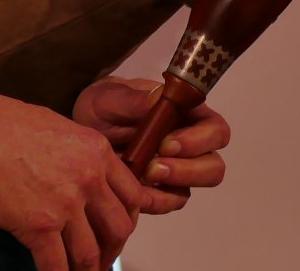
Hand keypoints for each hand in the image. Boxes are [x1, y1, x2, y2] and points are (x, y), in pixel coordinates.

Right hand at [0, 87, 142, 270]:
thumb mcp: (55, 125)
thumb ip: (78, 152)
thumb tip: (83, 173)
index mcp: (95, 151)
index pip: (132, 196)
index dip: (128, 219)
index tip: (118, 229)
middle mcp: (88, 178)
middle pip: (119, 229)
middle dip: (112, 249)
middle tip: (102, 257)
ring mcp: (65, 204)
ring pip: (90, 253)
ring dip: (87, 269)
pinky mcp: (39, 225)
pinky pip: (56, 264)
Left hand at [72, 76, 230, 214]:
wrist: (84, 129)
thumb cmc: (103, 106)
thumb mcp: (109, 99)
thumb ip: (133, 100)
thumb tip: (158, 97)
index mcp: (187, 114)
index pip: (215, 130)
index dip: (200, 140)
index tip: (167, 144)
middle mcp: (192, 144)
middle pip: (213, 165)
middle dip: (188, 170)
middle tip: (154, 168)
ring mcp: (180, 169)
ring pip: (195, 187)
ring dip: (174, 186)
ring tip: (144, 177)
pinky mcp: (164, 190)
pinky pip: (171, 202)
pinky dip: (156, 201)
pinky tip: (135, 193)